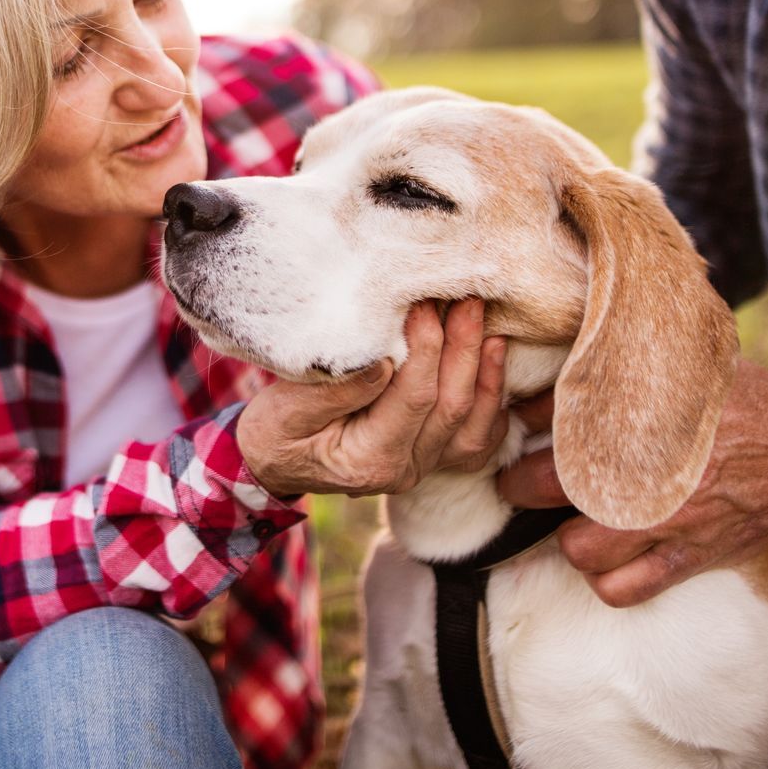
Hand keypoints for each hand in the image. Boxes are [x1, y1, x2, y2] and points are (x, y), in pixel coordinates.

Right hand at [236, 299, 512, 496]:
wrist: (273, 463)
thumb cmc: (274, 432)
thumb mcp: (287, 409)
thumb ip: (338, 389)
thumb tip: (386, 360)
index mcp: (370, 461)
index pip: (415, 399)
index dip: (426, 347)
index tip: (422, 303)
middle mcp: (404, 470)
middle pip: (452, 406)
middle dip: (463, 347)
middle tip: (466, 298)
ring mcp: (422, 466)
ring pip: (474, 422)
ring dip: (485, 369)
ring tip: (487, 323)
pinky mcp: (430, 456)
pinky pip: (477, 437)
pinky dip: (491, 400)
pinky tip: (494, 360)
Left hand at [497, 359, 767, 605]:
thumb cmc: (750, 403)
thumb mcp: (692, 364)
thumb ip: (632, 359)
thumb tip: (575, 345)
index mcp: (646, 414)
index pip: (554, 413)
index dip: (526, 417)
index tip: (516, 419)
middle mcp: (649, 471)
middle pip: (547, 485)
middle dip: (523, 481)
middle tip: (518, 477)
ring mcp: (668, 523)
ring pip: (579, 549)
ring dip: (568, 536)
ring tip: (569, 519)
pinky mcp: (689, 560)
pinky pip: (622, 590)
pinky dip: (606, 581)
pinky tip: (607, 559)